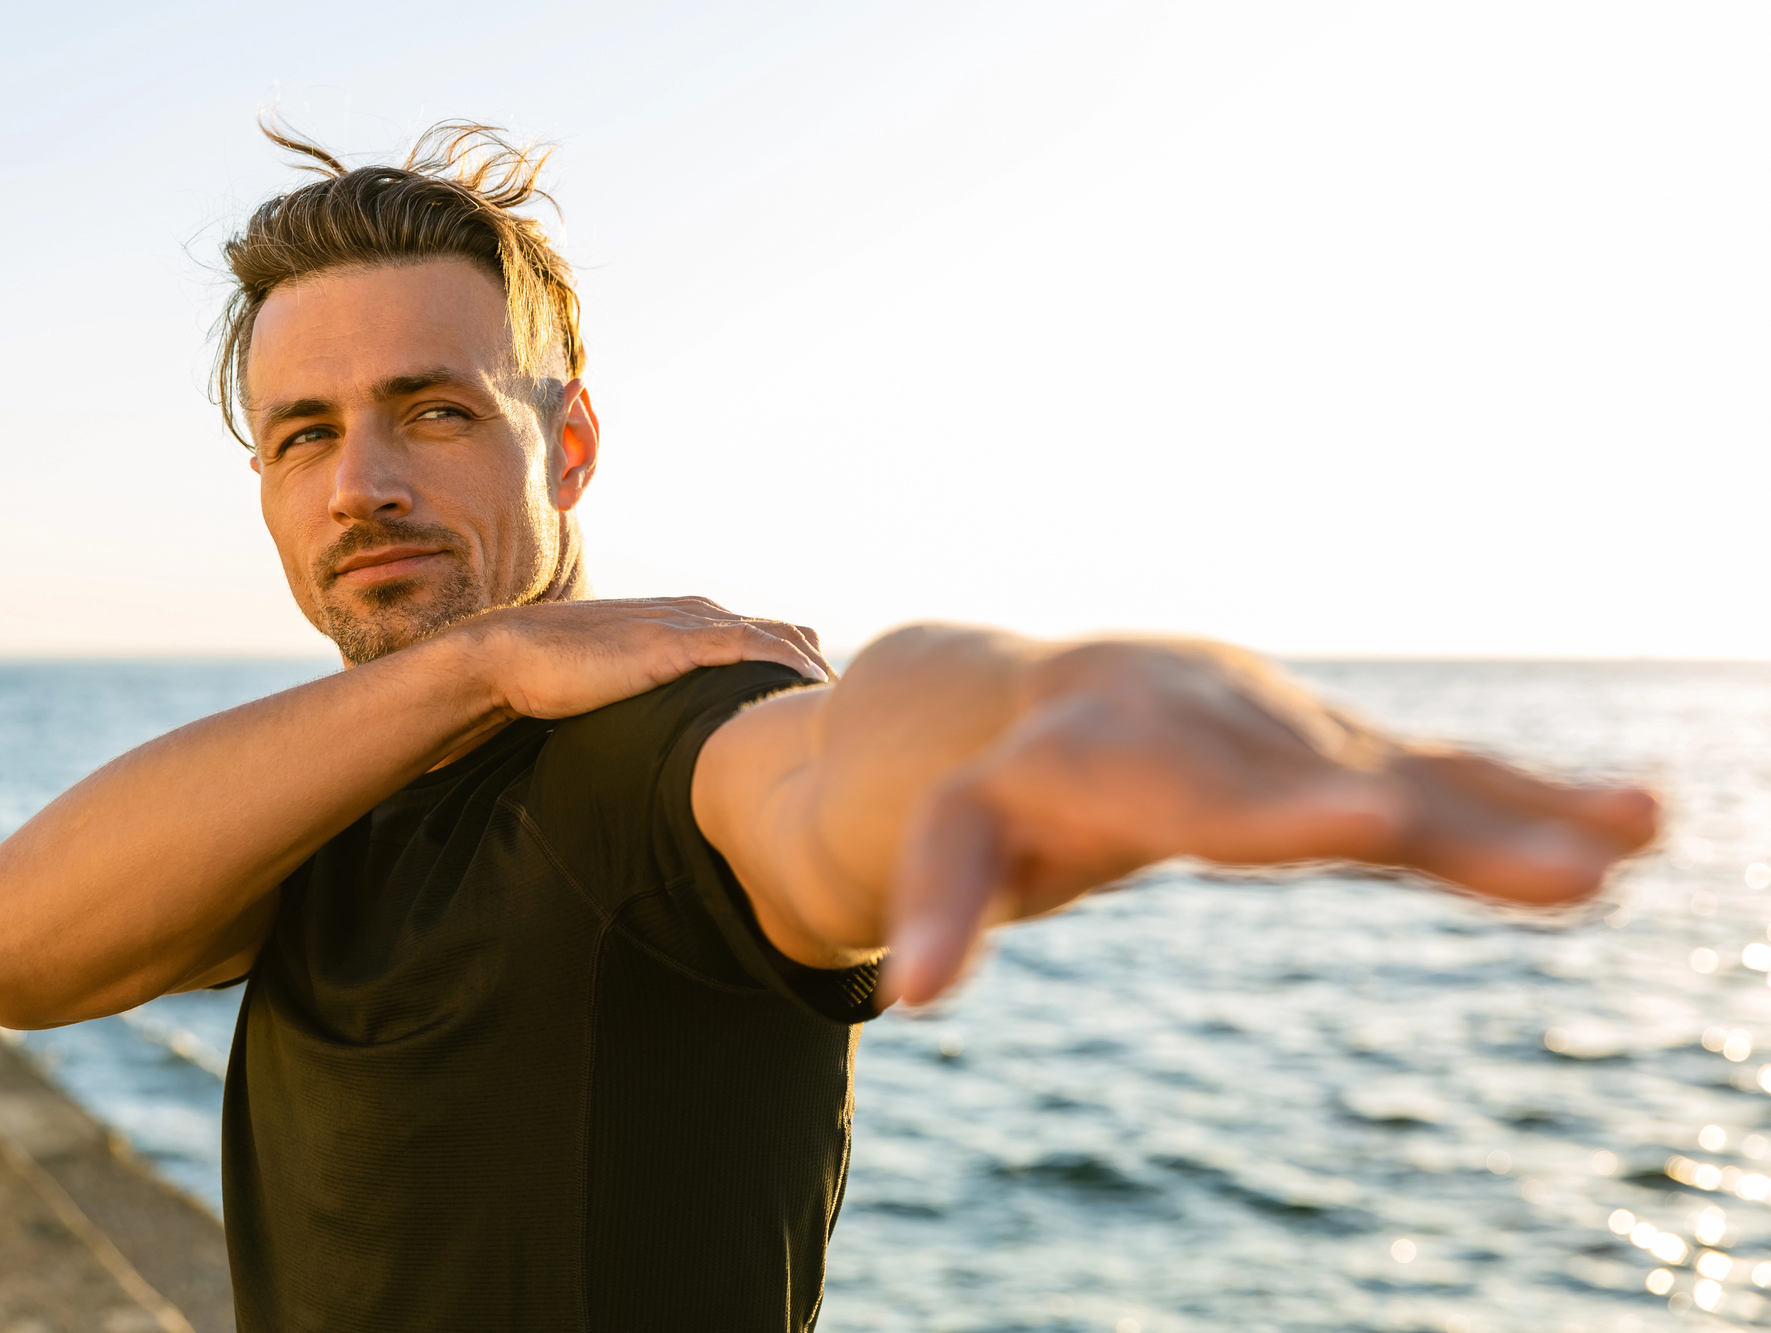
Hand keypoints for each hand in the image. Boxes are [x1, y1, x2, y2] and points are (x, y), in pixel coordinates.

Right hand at [457, 597, 831, 719]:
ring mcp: (686, 625)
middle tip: (850, 714)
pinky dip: (782, 661)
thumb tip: (678, 735)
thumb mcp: (626, 681)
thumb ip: (659, 692)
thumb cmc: (562, 675)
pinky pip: (744, 646)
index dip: (801, 667)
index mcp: (690, 620)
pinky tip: (806, 686)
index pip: (766, 636)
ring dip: (812, 670)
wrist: (515, 656)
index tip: (826, 708)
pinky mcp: (671, 643)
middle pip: (784, 632)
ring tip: (841, 708)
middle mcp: (698, 614)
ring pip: (774, 636)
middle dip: (820, 670)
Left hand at [880, 640, 1659, 1005]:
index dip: (1280, 810)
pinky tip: (1642, 819)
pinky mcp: (1351, 752)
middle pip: (1344, 792)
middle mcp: (1230, 733)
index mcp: (1130, 754)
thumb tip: (909, 999)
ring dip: (1525, 815)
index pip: (1204, 792)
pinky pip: (1450, 771)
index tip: (1367, 823)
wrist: (1084, 683)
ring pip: (1419, 778)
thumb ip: (942, 907)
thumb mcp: (961, 836)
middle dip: (1447, 829)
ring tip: (1636, 840)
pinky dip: (1535, 796)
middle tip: (1556, 869)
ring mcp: (1302, 738)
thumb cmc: (1015, 779)